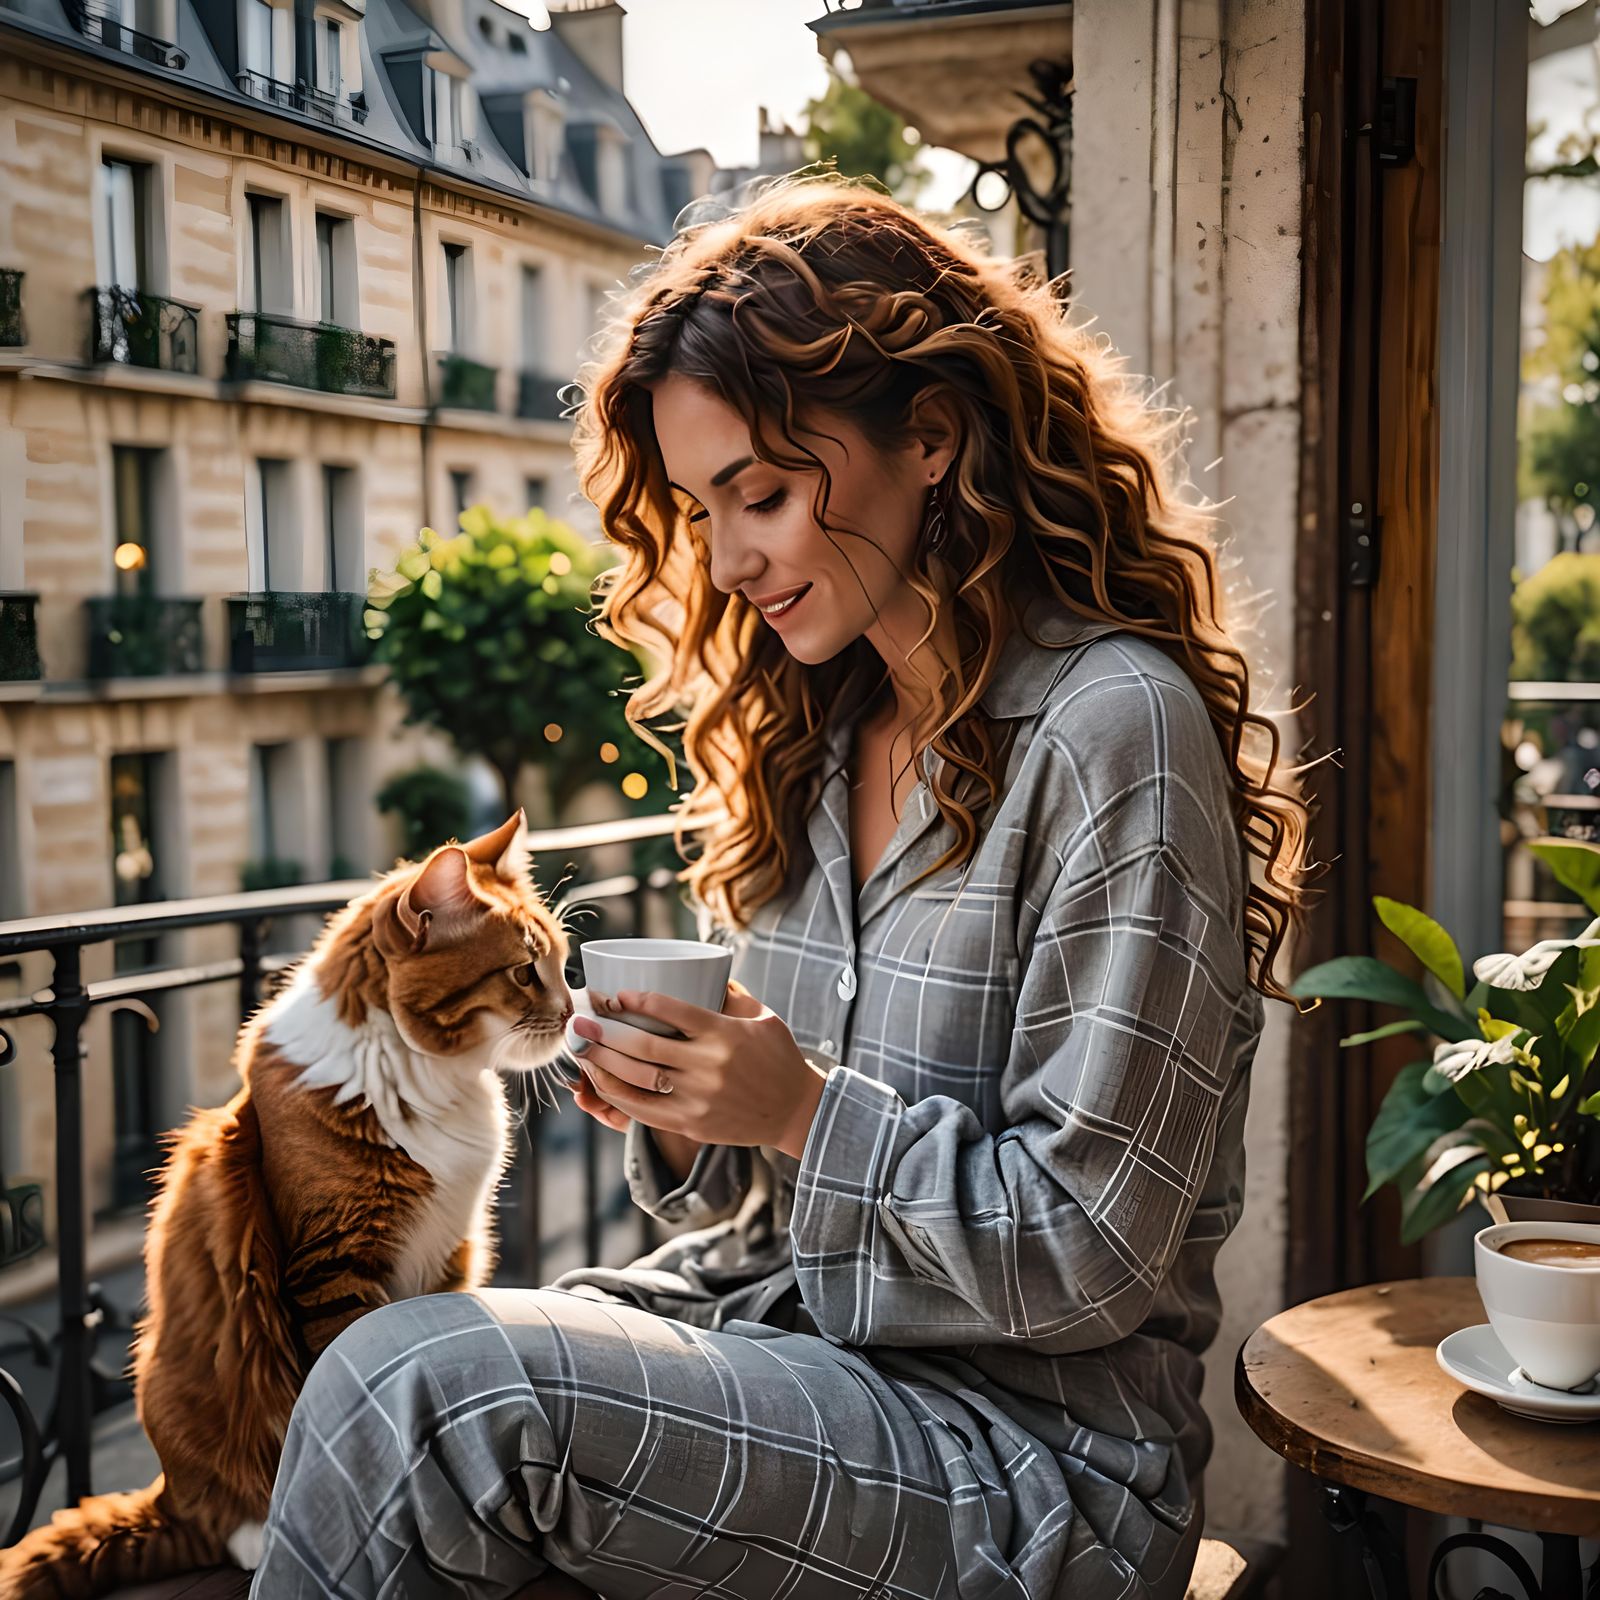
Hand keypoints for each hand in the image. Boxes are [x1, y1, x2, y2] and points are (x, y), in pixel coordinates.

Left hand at [569, 985, 828, 1161]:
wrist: (796, 1111)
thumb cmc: (778, 1057)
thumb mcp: (763, 1017)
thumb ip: (731, 994)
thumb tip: (703, 967)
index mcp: (724, 1034)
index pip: (672, 1010)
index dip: (638, 1000)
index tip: (614, 995)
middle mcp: (708, 1066)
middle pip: (644, 1047)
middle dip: (605, 1033)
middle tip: (579, 1021)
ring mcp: (698, 1098)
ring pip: (638, 1080)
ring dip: (603, 1063)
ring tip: (581, 1050)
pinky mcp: (691, 1123)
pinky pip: (643, 1110)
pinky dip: (617, 1095)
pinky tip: (600, 1082)